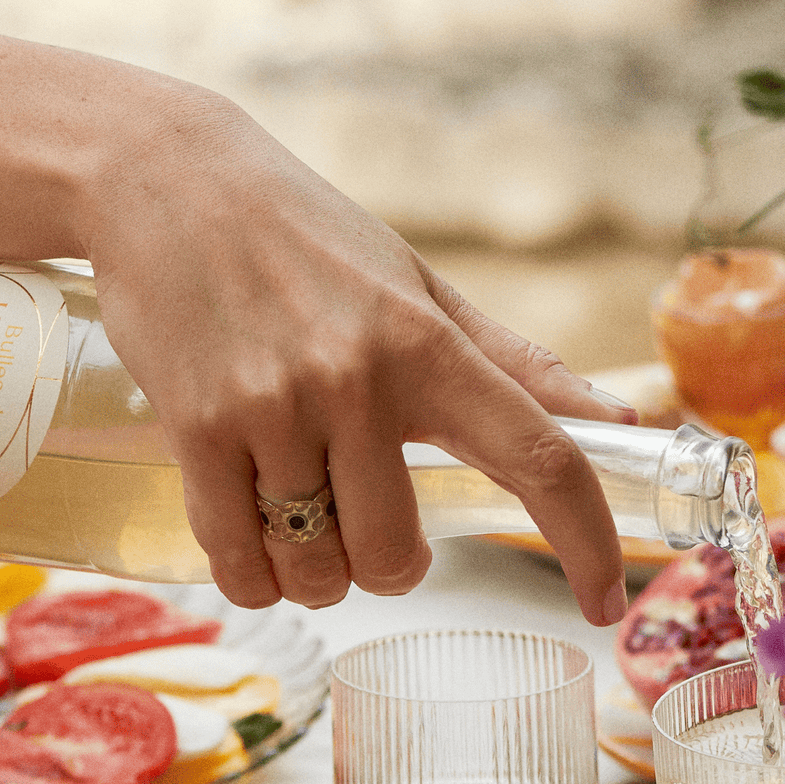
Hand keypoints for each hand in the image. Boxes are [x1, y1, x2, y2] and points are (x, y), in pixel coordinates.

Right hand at [84, 89, 635, 625]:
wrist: (161, 179)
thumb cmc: (308, 239)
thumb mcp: (422, 288)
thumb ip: (518, 366)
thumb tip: (623, 423)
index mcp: (430, 345)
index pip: (541, 458)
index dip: (587, 543)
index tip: (606, 604)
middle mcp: (358, 379)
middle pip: (396, 555)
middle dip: (390, 570)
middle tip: (370, 534)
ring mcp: (272, 408)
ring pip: (314, 568)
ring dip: (313, 575)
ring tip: (300, 526)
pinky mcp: (195, 429)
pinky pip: (236, 561)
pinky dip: (252, 577)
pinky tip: (253, 544)